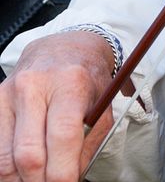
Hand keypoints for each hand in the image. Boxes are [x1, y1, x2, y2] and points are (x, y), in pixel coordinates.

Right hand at [0, 32, 113, 181]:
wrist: (63, 49)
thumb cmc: (86, 81)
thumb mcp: (102, 107)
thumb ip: (88, 146)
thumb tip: (70, 179)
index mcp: (70, 83)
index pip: (62, 136)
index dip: (63, 173)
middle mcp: (35, 85)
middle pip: (29, 154)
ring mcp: (10, 93)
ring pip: (6, 158)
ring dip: (21, 180)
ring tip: (38, 179)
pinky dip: (8, 168)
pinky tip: (23, 168)